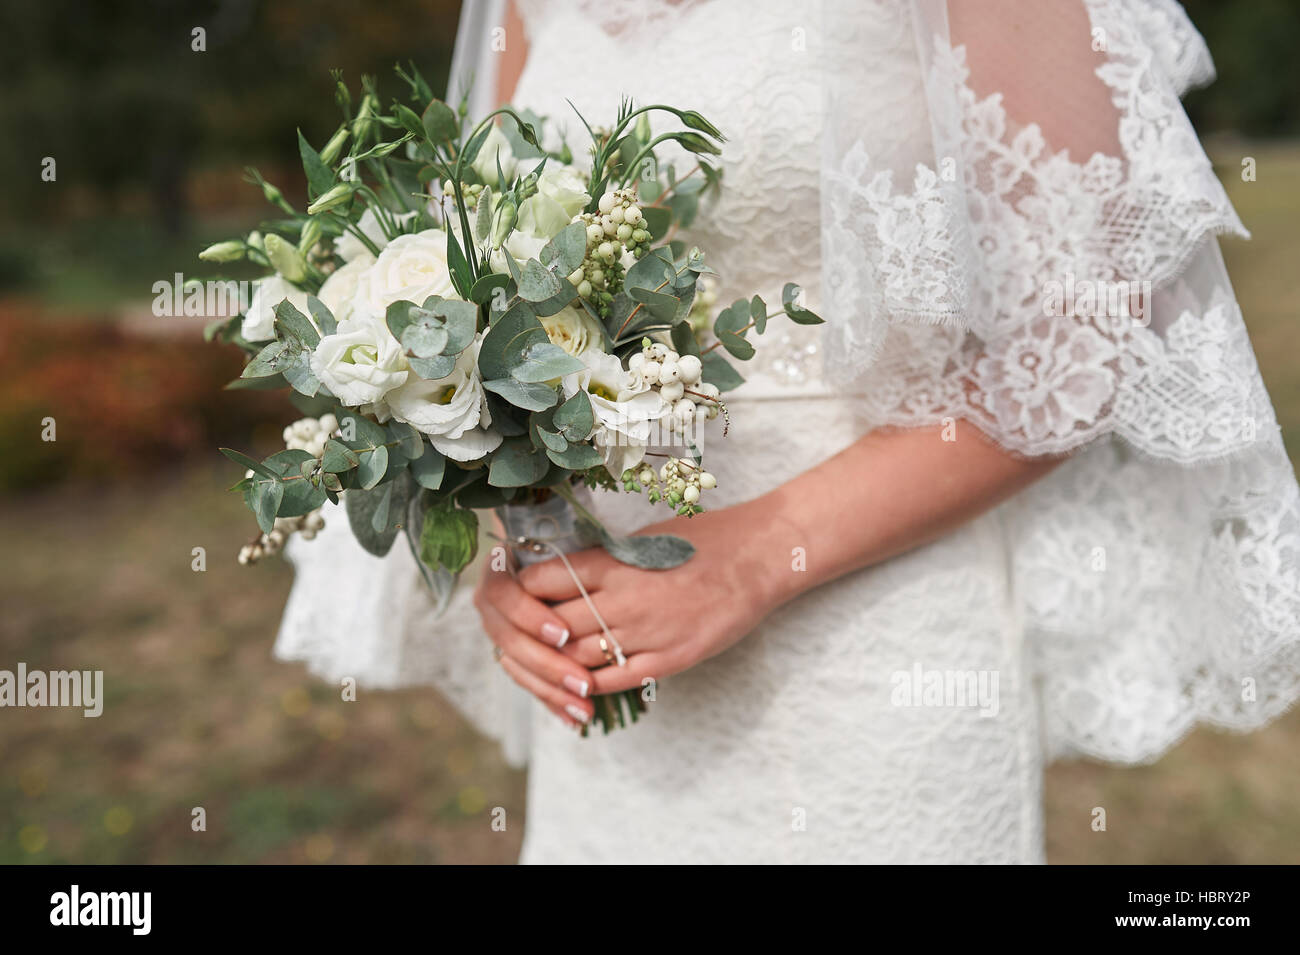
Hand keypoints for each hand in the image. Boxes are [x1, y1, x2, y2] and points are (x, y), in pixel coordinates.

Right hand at [473, 550, 597, 728]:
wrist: (550, 556)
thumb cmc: (567, 549)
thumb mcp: (566, 552)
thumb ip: (564, 567)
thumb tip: (570, 581)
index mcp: (498, 572)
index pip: (503, 596)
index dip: (529, 616)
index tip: (562, 633)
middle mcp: (491, 605)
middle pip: (509, 640)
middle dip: (547, 664)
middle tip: (582, 682)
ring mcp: (500, 632)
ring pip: (517, 668)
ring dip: (550, 690)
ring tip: (584, 708)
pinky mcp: (514, 657)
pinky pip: (528, 683)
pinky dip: (551, 702)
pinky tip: (573, 719)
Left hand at [516, 500, 789, 694]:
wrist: (757, 559)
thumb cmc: (703, 540)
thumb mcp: (644, 539)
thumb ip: (604, 560)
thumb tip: (562, 573)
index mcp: (614, 562)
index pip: (543, 581)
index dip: (522, 591)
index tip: (515, 595)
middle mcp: (624, 599)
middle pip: (553, 624)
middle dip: (531, 632)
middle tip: (518, 636)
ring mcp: (647, 633)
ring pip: (577, 658)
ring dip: (555, 663)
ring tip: (544, 661)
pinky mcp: (669, 660)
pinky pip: (615, 680)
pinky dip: (588, 686)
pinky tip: (577, 686)